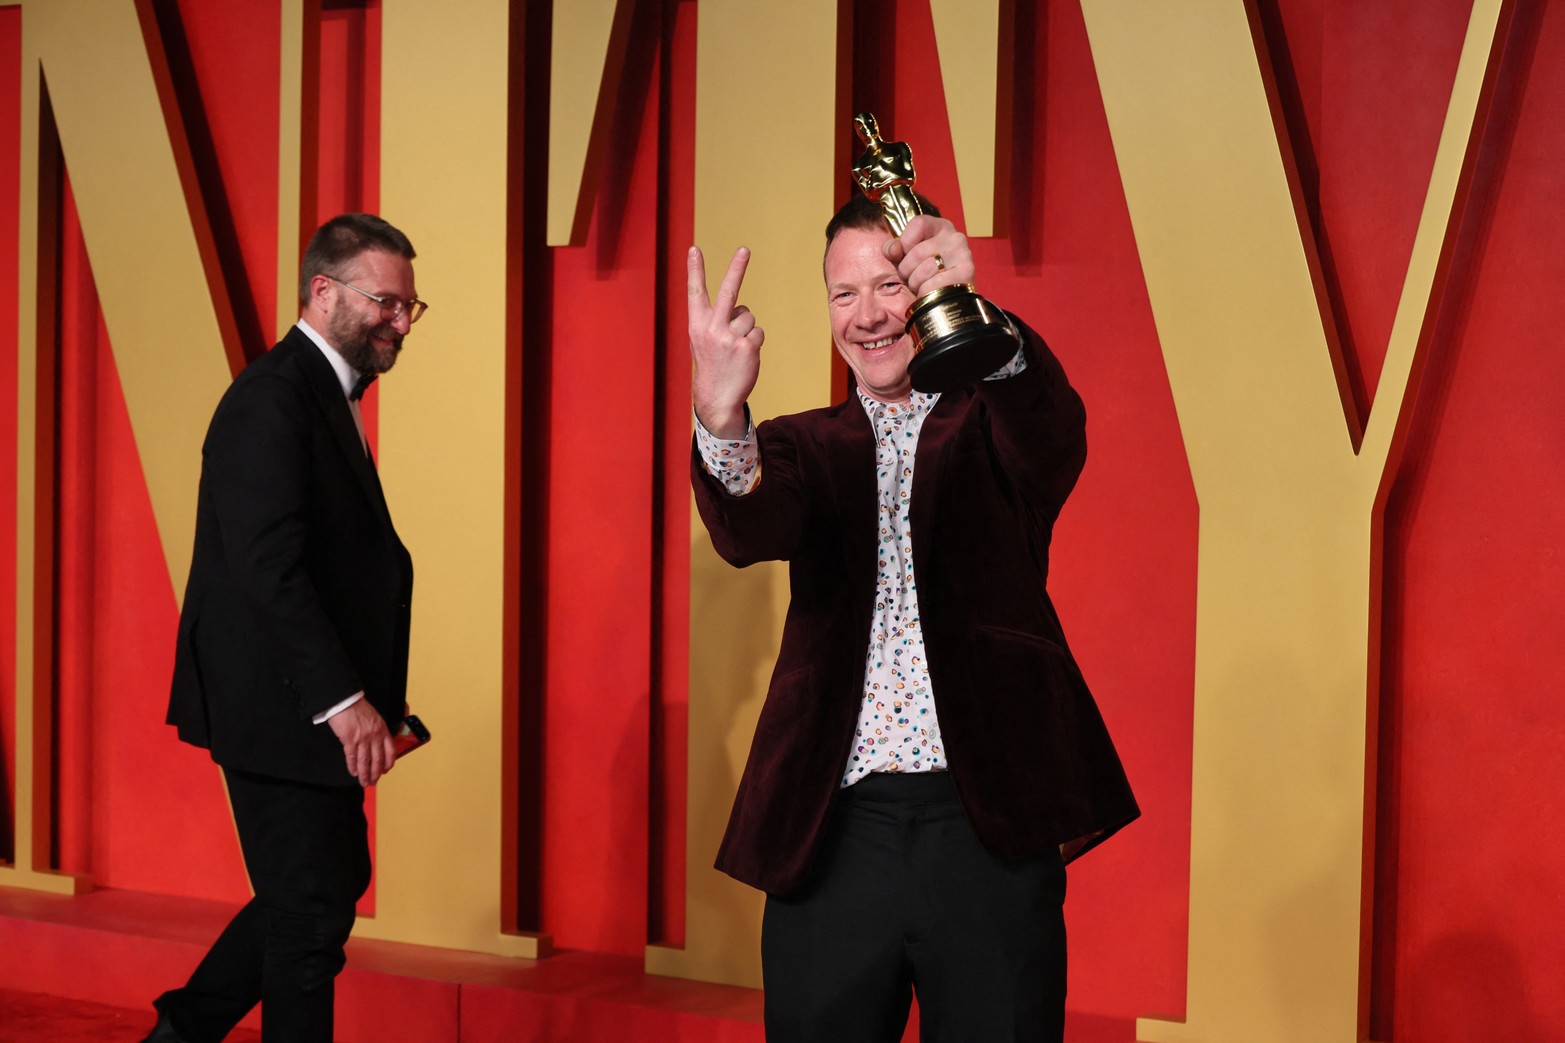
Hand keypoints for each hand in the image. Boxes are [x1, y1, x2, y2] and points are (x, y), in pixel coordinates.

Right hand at [327, 696, 395, 786]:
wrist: (345, 700)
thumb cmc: (358, 708)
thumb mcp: (375, 718)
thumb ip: (377, 731)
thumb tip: (377, 745)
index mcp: (382, 729)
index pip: (391, 750)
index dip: (389, 763)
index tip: (386, 771)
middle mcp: (375, 735)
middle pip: (378, 759)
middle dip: (375, 773)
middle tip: (373, 782)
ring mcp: (362, 738)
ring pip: (365, 761)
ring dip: (364, 774)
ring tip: (364, 782)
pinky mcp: (349, 739)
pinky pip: (352, 757)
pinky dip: (353, 766)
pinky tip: (353, 772)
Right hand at [688, 245, 763, 438]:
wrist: (717, 397)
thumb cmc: (712, 365)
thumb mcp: (703, 341)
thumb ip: (715, 321)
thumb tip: (741, 310)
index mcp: (697, 325)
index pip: (695, 292)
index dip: (695, 270)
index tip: (694, 249)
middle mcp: (712, 328)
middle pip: (728, 291)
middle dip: (737, 268)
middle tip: (745, 249)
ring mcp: (730, 337)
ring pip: (749, 317)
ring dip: (746, 330)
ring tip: (736, 348)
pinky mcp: (747, 346)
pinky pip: (758, 332)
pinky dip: (754, 342)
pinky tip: (745, 355)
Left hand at [883, 215, 975, 297]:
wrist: (946, 298)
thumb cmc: (924, 274)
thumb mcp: (905, 258)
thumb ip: (894, 249)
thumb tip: (893, 249)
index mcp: (940, 227)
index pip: (918, 223)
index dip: (905, 242)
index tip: (905, 255)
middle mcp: (954, 237)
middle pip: (917, 252)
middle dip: (906, 270)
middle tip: (911, 277)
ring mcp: (963, 254)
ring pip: (925, 270)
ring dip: (915, 283)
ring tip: (921, 285)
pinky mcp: (966, 274)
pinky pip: (934, 284)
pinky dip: (925, 293)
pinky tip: (931, 292)